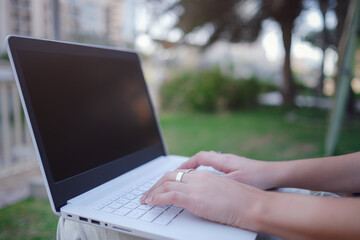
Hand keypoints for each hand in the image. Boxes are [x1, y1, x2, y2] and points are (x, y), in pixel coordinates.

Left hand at [140, 170, 264, 229]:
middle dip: (156, 184)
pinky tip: (150, 202)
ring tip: (145, 199)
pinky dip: (156, 198)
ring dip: (152, 192)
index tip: (160, 186)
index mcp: (205, 175)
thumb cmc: (243, 201)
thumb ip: (209, 191)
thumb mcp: (223, 191)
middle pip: (169, 175)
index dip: (166, 179)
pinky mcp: (193, 198)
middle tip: (148, 193)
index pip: (179, 173)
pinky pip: (168, 195)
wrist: (252, 204)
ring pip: (165, 183)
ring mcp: (195, 186)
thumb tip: (201, 198)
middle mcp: (198, 177)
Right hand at [179, 151, 276, 189]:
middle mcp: (225, 158)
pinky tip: (207, 179)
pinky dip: (206, 171)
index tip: (177, 171)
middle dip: (189, 165)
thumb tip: (202, 183)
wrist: (276, 174)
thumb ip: (219, 181)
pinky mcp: (235, 166)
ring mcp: (230, 162)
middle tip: (179, 173)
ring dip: (197, 167)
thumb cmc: (259, 177)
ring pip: (208, 161)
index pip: (199, 158)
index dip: (186, 164)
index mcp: (223, 160)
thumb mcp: (236, 181)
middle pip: (201, 157)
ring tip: (189, 176)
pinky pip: (215, 166)